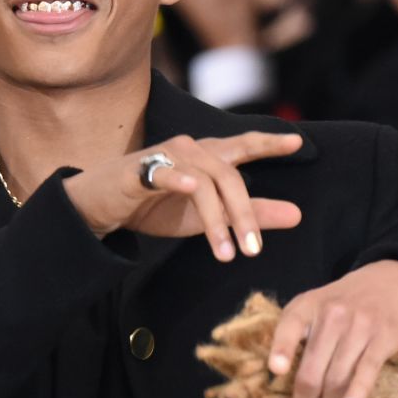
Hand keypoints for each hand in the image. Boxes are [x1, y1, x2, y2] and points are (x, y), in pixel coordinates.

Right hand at [62, 132, 303, 260]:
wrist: (100, 208)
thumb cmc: (156, 207)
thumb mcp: (208, 217)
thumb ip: (252, 214)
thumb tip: (298, 215)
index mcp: (209, 157)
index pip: (243, 146)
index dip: (268, 143)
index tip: (296, 144)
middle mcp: (191, 150)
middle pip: (229, 176)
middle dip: (245, 214)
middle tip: (254, 250)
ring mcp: (165, 157)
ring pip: (203, 183)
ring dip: (216, 220)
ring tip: (226, 254)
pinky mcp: (139, 171)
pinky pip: (164, 173)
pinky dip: (179, 179)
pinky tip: (191, 188)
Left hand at [267, 260, 397, 397]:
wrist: (396, 280)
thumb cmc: (349, 301)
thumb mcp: (319, 304)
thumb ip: (301, 332)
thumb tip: (282, 380)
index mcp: (307, 306)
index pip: (288, 328)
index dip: (281, 349)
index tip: (276, 371)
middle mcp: (331, 315)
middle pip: (312, 370)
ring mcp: (358, 326)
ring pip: (337, 377)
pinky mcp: (384, 337)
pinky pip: (366, 370)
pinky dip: (356, 393)